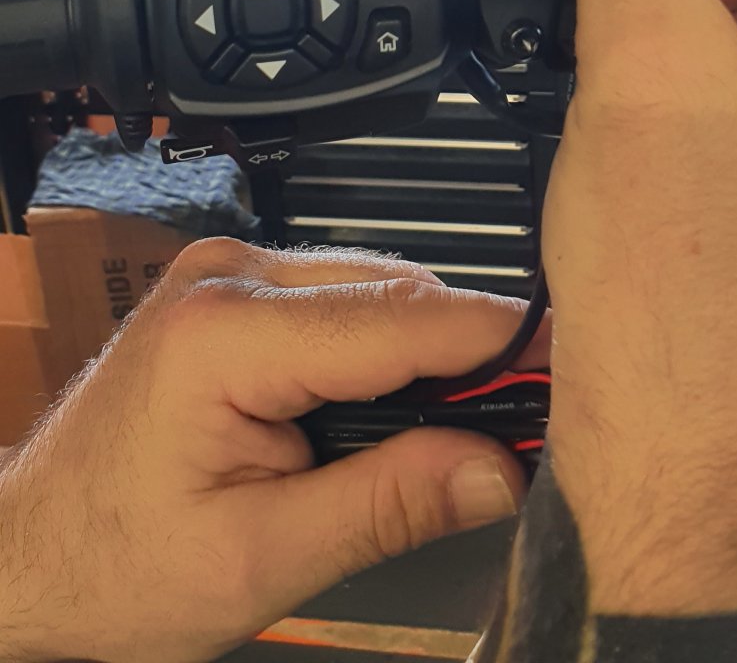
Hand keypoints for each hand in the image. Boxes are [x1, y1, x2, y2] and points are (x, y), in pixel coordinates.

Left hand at [0, 244, 532, 662]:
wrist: (25, 565)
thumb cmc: (110, 569)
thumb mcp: (260, 559)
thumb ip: (388, 505)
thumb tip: (496, 469)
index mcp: (228, 331)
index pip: (404, 318)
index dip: (499, 346)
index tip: (572, 369)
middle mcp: (228, 277)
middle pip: (396, 293)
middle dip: (466, 358)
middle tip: (525, 429)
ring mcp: (225, 276)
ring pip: (375, 291)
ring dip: (424, 355)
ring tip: (457, 436)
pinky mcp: (230, 294)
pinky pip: (338, 301)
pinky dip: (381, 350)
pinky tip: (390, 412)